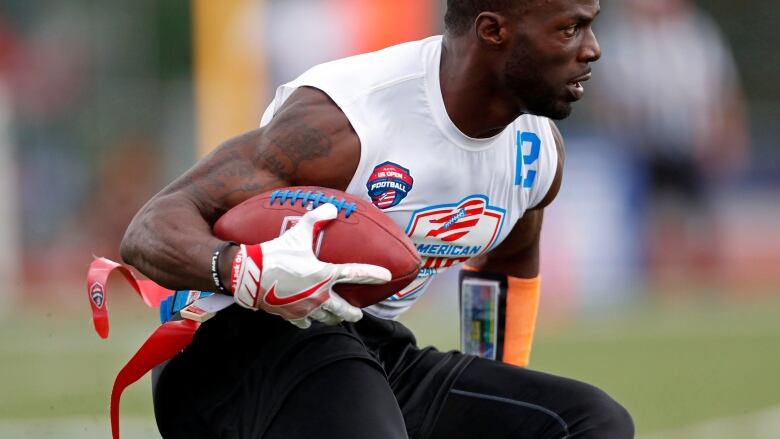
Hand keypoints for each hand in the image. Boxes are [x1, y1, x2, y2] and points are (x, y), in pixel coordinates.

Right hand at [230, 203, 390, 327]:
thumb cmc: (276, 253)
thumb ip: (316, 218)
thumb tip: (332, 206)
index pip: (356, 274)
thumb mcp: (297, 233)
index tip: (387, 276)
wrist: (250, 276)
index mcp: (325, 275)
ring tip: (335, 319)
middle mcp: (319, 296)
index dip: (374, 274)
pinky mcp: (290, 315)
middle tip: (358, 315)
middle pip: (343, 311)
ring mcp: (305, 308)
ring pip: (325, 319)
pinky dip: (307, 321)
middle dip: (353, 314)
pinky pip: (304, 322)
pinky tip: (307, 319)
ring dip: (332, 319)